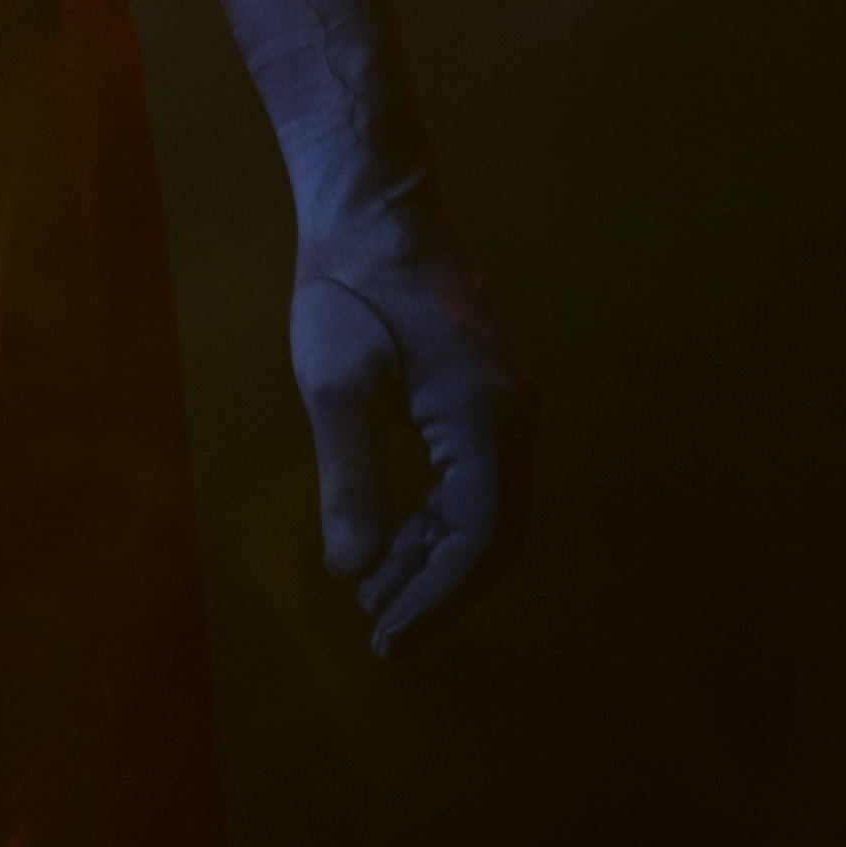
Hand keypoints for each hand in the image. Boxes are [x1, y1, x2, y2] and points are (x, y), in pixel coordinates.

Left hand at [291, 212, 533, 653]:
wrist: (373, 209)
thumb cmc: (347, 286)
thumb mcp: (334, 384)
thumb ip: (349, 480)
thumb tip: (354, 571)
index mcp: (484, 417)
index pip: (478, 536)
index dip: (435, 595)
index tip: (385, 636)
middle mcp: (512, 418)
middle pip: (495, 536)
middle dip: (440, 592)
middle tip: (382, 637)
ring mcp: (505, 408)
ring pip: (488, 514)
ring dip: (436, 562)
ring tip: (376, 600)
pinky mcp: (483, 401)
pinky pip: (474, 484)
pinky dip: (438, 524)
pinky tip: (392, 545)